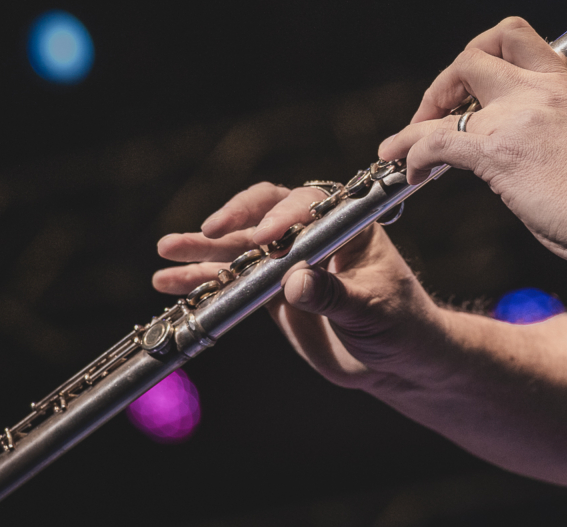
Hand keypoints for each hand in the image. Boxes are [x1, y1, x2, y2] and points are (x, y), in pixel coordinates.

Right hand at [155, 182, 443, 389]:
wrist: (397, 361)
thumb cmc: (400, 326)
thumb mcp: (372, 312)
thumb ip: (333, 296)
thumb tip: (296, 281)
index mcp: (350, 225)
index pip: (310, 206)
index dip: (285, 216)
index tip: (265, 238)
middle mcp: (315, 234)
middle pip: (267, 213)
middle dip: (234, 220)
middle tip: (207, 230)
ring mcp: (290, 260)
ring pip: (242, 246)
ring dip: (204, 248)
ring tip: (166, 249)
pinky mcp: (271, 290)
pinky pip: (233, 280)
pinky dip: (203, 281)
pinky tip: (170, 282)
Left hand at [379, 17, 566, 272]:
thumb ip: (545, 125)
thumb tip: (514, 144)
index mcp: (563, 82)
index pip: (513, 36)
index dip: (482, 51)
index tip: (473, 85)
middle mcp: (537, 89)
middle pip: (472, 54)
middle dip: (445, 83)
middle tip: (436, 114)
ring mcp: (515, 117)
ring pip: (447, 93)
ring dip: (418, 120)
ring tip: (402, 146)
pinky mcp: (496, 152)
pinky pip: (435, 140)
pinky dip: (412, 152)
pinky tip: (412, 172)